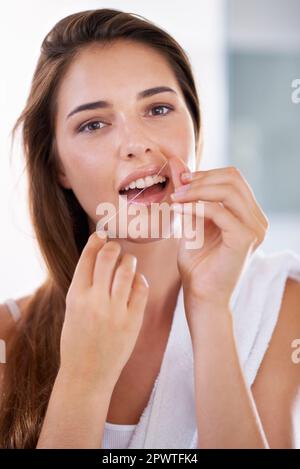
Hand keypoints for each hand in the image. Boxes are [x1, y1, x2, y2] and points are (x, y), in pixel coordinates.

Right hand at [60, 232, 148, 390]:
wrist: (87, 375)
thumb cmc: (77, 342)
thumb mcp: (72, 311)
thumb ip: (84, 286)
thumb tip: (99, 257)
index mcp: (76, 296)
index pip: (87, 258)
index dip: (95, 241)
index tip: (101, 234)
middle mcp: (95, 301)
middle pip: (108, 257)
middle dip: (113, 246)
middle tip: (115, 247)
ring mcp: (115, 311)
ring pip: (127, 270)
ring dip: (129, 260)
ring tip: (128, 261)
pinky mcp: (132, 321)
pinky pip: (141, 289)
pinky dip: (140, 280)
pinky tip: (136, 281)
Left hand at [168, 157, 268, 310]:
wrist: (201, 296)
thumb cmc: (197, 263)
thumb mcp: (191, 220)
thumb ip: (188, 193)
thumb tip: (176, 162)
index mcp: (248, 214)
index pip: (232, 178)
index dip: (205, 174)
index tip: (179, 180)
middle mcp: (257, 220)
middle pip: (233, 178)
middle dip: (200, 179)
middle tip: (176, 188)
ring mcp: (255, 228)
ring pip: (228, 190)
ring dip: (196, 190)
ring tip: (175, 198)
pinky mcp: (245, 238)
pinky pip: (219, 211)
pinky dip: (196, 207)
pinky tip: (178, 210)